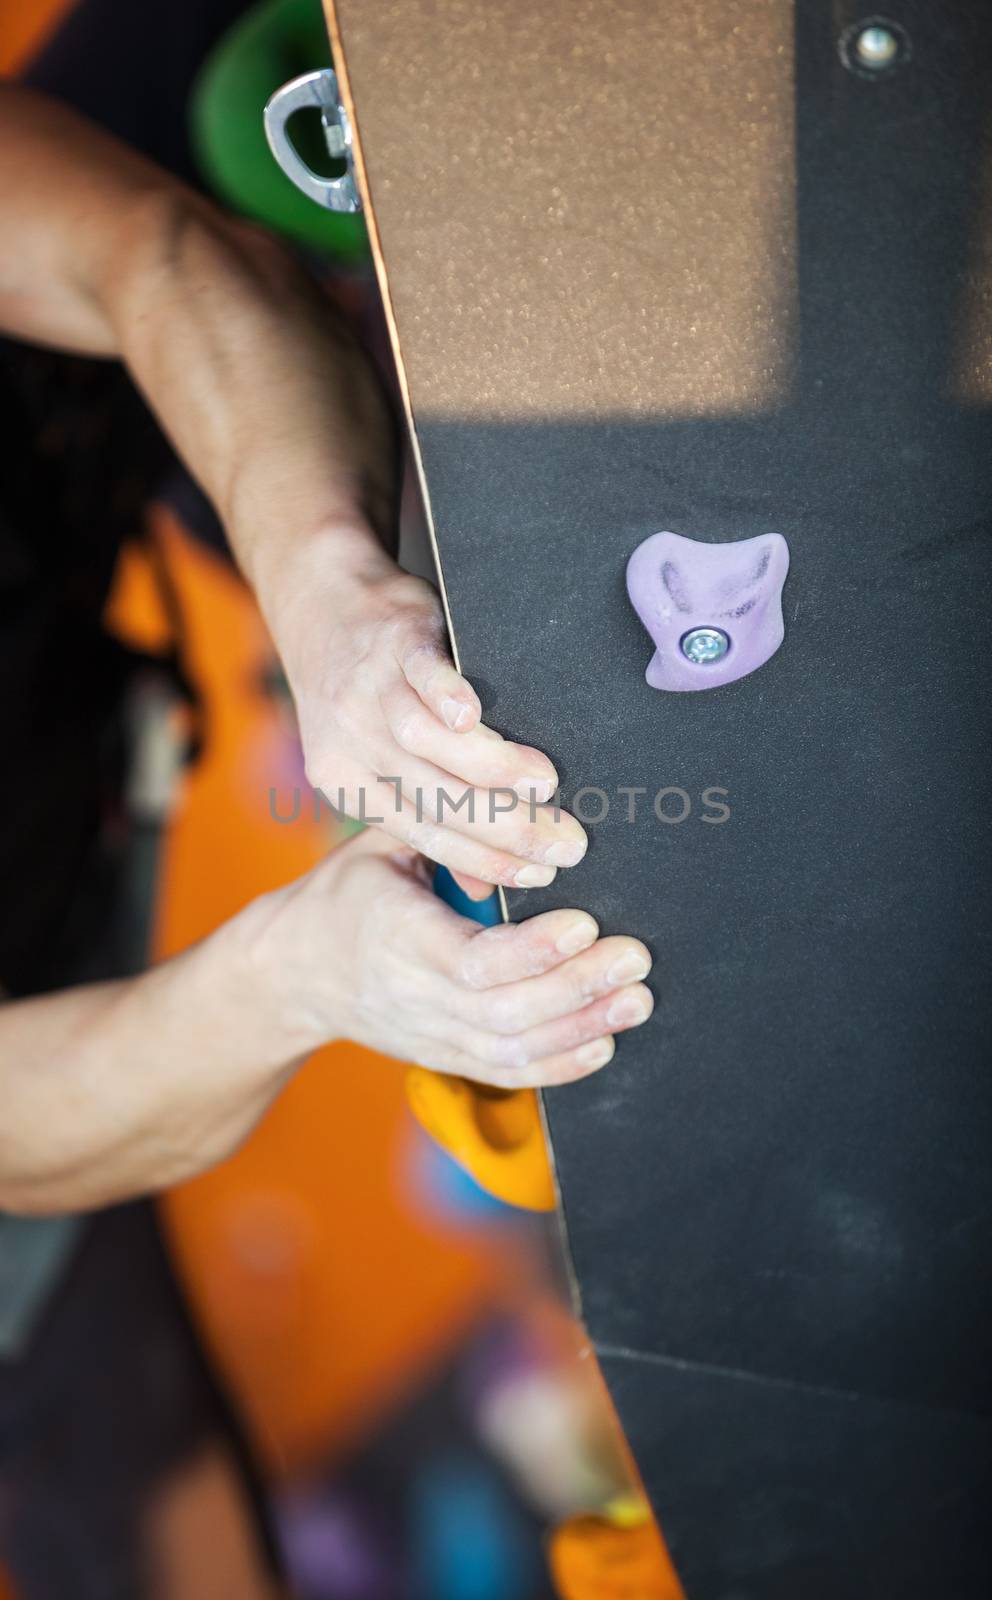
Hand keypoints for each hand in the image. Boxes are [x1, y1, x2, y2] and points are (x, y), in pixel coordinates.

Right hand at [234, 830, 653, 1087]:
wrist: (293, 973)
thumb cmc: (347, 894)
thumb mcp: (379, 848)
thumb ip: (445, 837)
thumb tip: (520, 833)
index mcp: (397, 938)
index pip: (472, 961)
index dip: (534, 952)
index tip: (586, 924)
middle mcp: (413, 997)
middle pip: (504, 1013)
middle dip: (577, 989)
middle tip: (634, 958)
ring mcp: (428, 1035)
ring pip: (512, 1050)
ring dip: (581, 1028)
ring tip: (636, 999)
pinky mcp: (440, 1056)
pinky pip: (505, 1072)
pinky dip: (559, 1065)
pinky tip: (604, 1043)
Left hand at [265, 544, 587, 894]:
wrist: (319, 602)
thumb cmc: (360, 689)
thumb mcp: (374, 760)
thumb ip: (427, 820)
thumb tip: (487, 889)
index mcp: (350, 784)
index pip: (427, 837)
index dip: (488, 860)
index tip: (545, 872)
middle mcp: (354, 745)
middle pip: (437, 800)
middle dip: (509, 828)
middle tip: (567, 839)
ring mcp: (368, 692)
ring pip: (428, 745)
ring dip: (492, 770)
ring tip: (547, 784)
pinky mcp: (390, 642)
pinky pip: (418, 676)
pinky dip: (445, 696)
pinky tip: (478, 715)